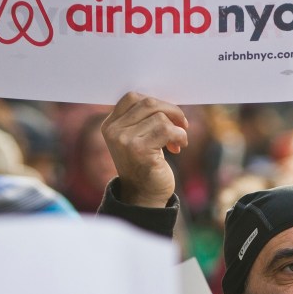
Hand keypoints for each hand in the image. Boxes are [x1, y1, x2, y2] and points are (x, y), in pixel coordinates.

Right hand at [101, 92, 188, 207]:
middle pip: (149, 103)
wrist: (144, 196)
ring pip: (160, 117)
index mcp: (110, 125)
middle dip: (172, 111)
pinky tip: (178, 147)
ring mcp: (124, 140)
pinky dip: (180, 136)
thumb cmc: (146, 164)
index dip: (156, 102)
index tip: (168, 116)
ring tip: (177, 142)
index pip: (132, 97)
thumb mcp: (138, 138)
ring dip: (177, 128)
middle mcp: (113, 131)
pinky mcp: (139, 150)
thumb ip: (144, 119)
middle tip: (182, 125)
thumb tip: (168, 102)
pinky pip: (167, 130)